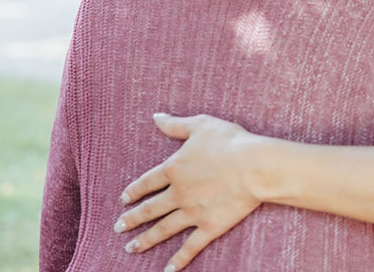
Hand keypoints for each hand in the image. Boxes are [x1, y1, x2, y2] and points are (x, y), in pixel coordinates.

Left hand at [115, 113, 262, 270]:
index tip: (123, 200)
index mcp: (173, 169)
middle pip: (149, 209)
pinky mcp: (209, 226)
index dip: (133, 192)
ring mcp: (192, 212)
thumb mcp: (201, 125)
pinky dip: (179, 260)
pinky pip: (190, 246)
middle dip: (132, 219)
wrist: (255, 165)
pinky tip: (168, 270)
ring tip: (131, 248)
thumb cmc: (231, 141)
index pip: (146, 183)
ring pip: (163, 229)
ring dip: (146, 240)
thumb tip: (156, 117)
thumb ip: (176, 124)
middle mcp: (177, 194)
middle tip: (118, 227)